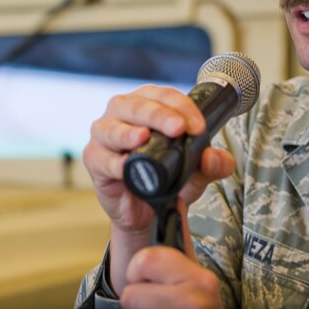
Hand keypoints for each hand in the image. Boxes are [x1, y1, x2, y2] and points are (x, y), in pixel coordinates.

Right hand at [81, 85, 235, 290]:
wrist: (148, 212)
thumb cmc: (167, 181)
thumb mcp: (198, 173)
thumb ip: (214, 164)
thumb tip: (211, 157)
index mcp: (150, 105)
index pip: (164, 96)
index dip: (182, 107)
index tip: (198, 127)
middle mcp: (124, 113)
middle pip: (137, 105)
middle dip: (159, 115)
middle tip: (178, 128)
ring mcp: (105, 134)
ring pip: (112, 126)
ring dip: (128, 132)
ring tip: (143, 138)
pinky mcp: (94, 159)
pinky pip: (100, 157)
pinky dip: (112, 162)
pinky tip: (124, 166)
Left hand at [121, 246, 228, 308]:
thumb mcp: (193, 275)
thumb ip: (179, 239)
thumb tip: (175, 198)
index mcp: (201, 278)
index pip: (146, 260)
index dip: (137, 270)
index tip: (148, 278)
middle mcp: (197, 303)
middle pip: (130, 295)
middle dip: (138, 303)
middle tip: (158, 307)